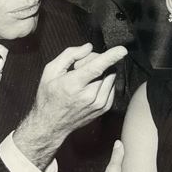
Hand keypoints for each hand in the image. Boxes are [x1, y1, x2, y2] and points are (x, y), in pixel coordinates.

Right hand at [15, 44, 127, 168]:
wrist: (51, 124)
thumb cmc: (49, 95)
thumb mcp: (50, 71)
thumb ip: (69, 55)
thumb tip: (89, 47)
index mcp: (73, 85)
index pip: (97, 67)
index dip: (111, 56)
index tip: (122, 49)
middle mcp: (89, 96)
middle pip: (105, 68)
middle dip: (96, 61)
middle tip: (80, 67)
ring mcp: (99, 104)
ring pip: (111, 76)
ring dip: (101, 71)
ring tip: (84, 78)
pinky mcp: (104, 107)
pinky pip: (112, 85)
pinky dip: (104, 81)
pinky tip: (90, 86)